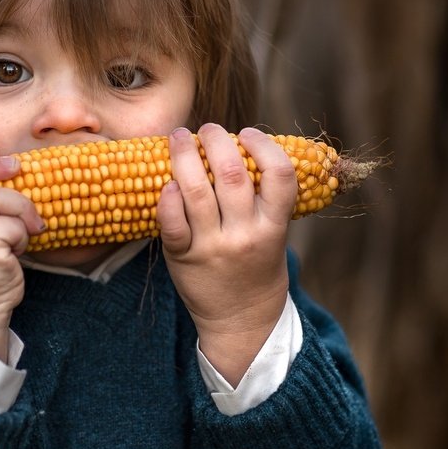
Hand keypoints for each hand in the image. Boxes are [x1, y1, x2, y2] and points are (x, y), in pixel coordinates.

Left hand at [157, 124, 297, 384]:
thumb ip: (264, 198)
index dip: (264, 145)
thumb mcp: (275, 233)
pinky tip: (167, 181)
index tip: (248, 132)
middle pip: (232, 174)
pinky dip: (167, 198)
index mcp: (274, 226)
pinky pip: (172, 222)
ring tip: (180, 137)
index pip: (280, 175)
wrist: (241, 319)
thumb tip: (242, 145)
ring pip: (197, 191)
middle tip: (208, 129)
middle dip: (217, 140)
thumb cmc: (257, 266)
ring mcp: (213, 247)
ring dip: (185, 155)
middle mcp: (245, 235)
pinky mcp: (184, 258)